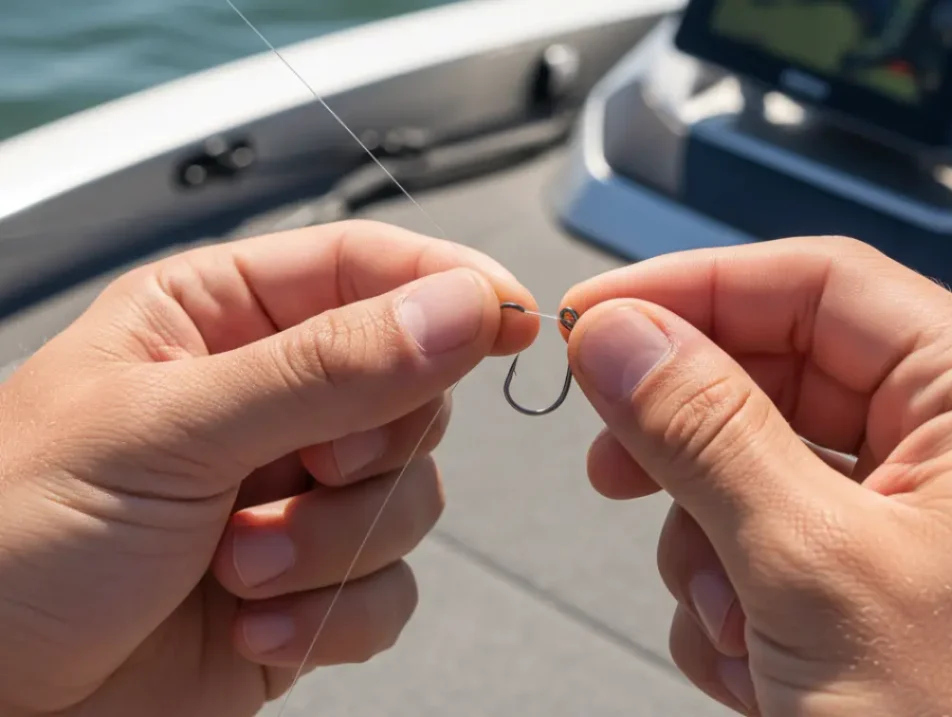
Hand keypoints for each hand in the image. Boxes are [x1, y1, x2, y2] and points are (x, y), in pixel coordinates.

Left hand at [0, 221, 536, 716]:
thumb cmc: (8, 540)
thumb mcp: (170, 428)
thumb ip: (327, 367)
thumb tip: (457, 309)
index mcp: (220, 321)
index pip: (367, 269)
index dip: (448, 285)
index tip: (512, 316)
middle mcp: (269, 401)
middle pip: (410, 387)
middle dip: (366, 449)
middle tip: (303, 469)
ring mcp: (294, 495)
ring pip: (409, 493)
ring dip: (335, 543)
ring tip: (241, 564)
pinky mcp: (310, 583)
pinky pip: (390, 586)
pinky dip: (334, 612)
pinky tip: (254, 622)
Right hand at [562, 237, 951, 715]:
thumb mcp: (817, 572)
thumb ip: (705, 434)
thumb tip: (619, 337)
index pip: (815, 284)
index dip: (690, 290)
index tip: (592, 319)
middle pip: (776, 377)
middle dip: (686, 437)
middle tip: (613, 462)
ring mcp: (916, 520)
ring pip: (755, 468)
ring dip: (709, 544)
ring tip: (736, 624)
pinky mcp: (875, 580)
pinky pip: (765, 542)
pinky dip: (733, 598)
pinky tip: (756, 662)